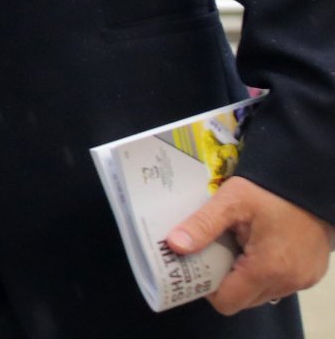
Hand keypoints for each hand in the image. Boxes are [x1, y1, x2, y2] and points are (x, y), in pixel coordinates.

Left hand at [167, 176, 334, 313]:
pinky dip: (264, 273)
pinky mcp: (310, 274)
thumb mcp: (231, 201)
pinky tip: (258, 247)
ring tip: (237, 246)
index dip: (207, 288)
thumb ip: (202, 225)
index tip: (197, 266)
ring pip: (261, 294)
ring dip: (245, 277)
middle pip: (244, 300)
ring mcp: (302, 280)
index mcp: (267, 269)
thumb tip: (174, 245)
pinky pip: (279, 285)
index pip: (227, 302)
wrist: (308, 182)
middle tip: (214, 252)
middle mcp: (288, 282)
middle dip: (224, 281)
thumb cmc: (270, 190)